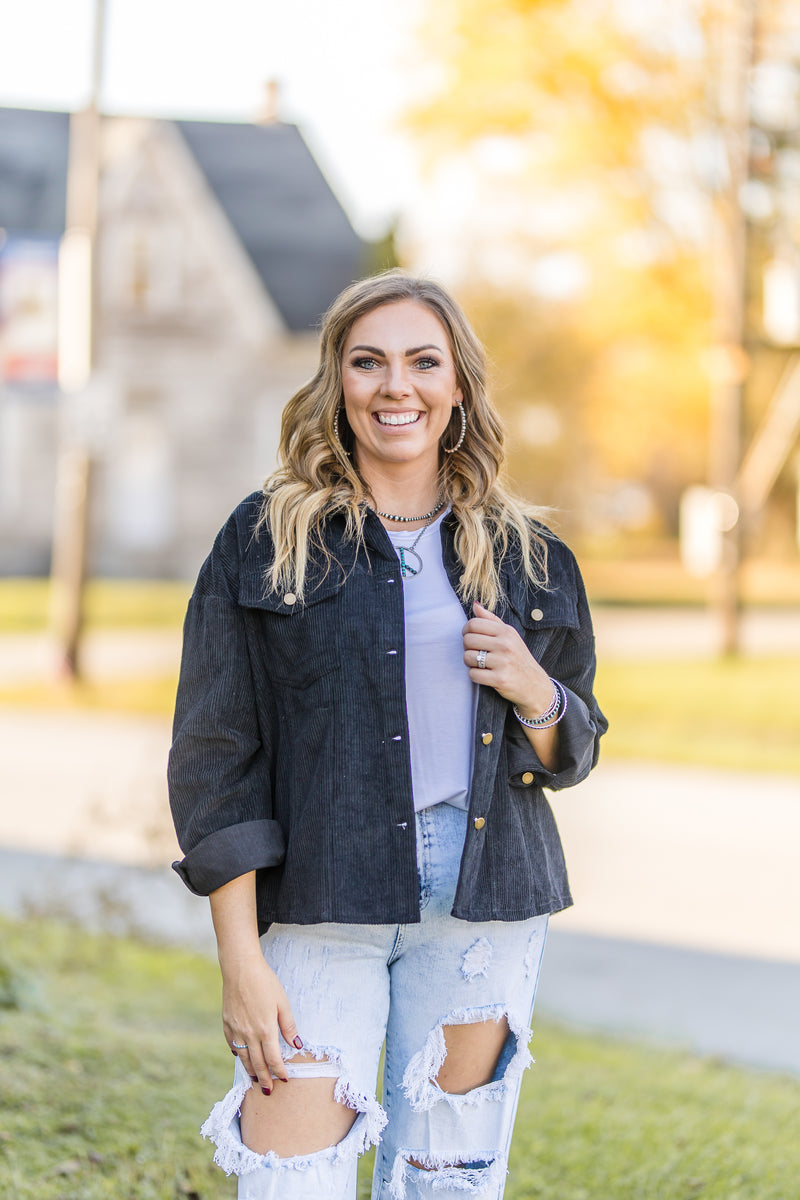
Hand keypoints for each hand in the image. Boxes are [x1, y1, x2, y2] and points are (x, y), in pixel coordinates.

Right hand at [222, 952, 302, 1094]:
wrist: (240, 969)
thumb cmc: (265, 982)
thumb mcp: (282, 1002)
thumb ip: (289, 1026)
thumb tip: (297, 1045)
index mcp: (265, 1029)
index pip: (273, 1059)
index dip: (279, 1071)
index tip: (284, 1079)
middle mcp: (249, 1034)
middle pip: (257, 1064)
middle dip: (264, 1079)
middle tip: (268, 1091)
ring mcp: (235, 1030)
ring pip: (244, 1058)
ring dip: (250, 1071)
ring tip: (256, 1080)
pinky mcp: (226, 1025)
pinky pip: (233, 1046)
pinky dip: (238, 1055)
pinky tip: (243, 1058)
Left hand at [462, 601, 552, 716]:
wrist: (534, 684)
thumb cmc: (518, 658)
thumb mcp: (510, 636)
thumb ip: (491, 620)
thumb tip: (475, 605)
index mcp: (506, 631)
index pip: (473, 624)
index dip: (466, 631)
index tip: (471, 638)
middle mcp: (505, 644)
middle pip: (468, 640)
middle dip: (467, 648)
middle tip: (476, 653)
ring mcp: (503, 662)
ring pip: (468, 657)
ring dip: (470, 663)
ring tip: (480, 664)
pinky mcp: (500, 679)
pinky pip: (473, 674)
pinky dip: (475, 676)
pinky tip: (484, 675)